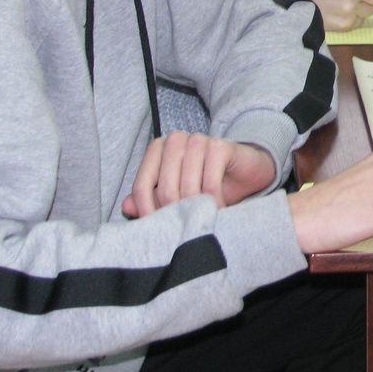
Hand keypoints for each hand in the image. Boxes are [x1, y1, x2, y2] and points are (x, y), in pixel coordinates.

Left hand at [122, 133, 276, 217]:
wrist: (246, 171)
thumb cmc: (206, 183)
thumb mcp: (177, 192)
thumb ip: (150, 197)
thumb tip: (126, 207)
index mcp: (158, 148)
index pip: (141, 186)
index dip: (148, 213)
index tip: (159, 231)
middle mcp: (175, 139)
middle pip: (164, 189)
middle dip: (176, 214)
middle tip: (186, 228)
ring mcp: (198, 140)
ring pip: (187, 188)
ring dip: (196, 210)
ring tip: (202, 221)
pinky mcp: (220, 146)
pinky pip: (210, 184)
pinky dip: (214, 203)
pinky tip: (218, 211)